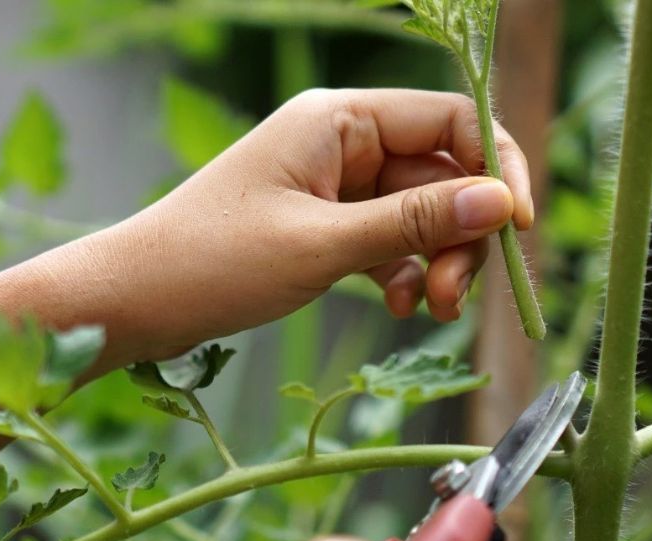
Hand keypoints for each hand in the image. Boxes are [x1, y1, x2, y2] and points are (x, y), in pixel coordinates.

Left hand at [41, 88, 532, 364]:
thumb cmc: (211, 260)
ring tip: (428, 311)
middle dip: (461, 235)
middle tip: (455, 298)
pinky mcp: (326, 225)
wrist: (134, 301)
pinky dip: (404, 273)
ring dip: (437, 261)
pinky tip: (398, 307)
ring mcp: (335, 185)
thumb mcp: (322, 245)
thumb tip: (499, 203)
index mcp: (338, 118)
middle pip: (443, 173)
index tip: (517, 228)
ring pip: (421, 213)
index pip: (451, 119)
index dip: (496, 168)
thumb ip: (414, 222)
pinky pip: (391, 240)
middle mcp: (343, 142)